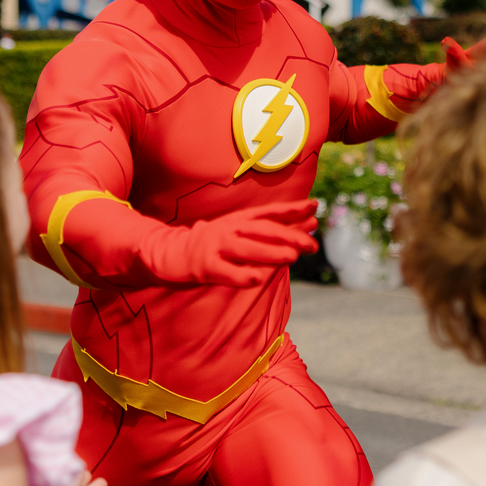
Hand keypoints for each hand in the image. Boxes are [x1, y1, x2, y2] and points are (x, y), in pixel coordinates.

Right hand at [143, 200, 319, 285]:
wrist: (169, 252)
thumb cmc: (213, 244)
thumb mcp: (241, 232)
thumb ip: (274, 230)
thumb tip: (312, 222)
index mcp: (239, 220)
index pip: (270, 212)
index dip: (292, 209)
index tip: (315, 207)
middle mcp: (229, 229)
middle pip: (262, 230)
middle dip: (288, 235)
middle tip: (312, 244)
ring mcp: (215, 246)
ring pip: (247, 249)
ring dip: (270, 252)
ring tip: (292, 256)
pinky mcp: (204, 266)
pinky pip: (227, 272)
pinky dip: (242, 275)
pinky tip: (258, 278)